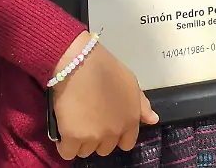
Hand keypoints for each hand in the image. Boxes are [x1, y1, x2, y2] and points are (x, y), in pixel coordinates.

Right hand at [51, 32, 157, 159]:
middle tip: (86, 122)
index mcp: (131, 120)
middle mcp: (115, 132)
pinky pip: (68, 153)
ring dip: (80, 142)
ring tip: (73, 124)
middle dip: (97, 139)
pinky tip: (62, 135)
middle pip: (105, 149)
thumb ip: (142, 104)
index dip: (116, 136)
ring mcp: (94, 136)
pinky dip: (64, 146)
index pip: (127, 143)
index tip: (105, 126)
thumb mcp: (130, 82)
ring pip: (86, 151)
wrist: (80, 62)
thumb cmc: (104, 68)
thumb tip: (153, 120)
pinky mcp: (73, 137)